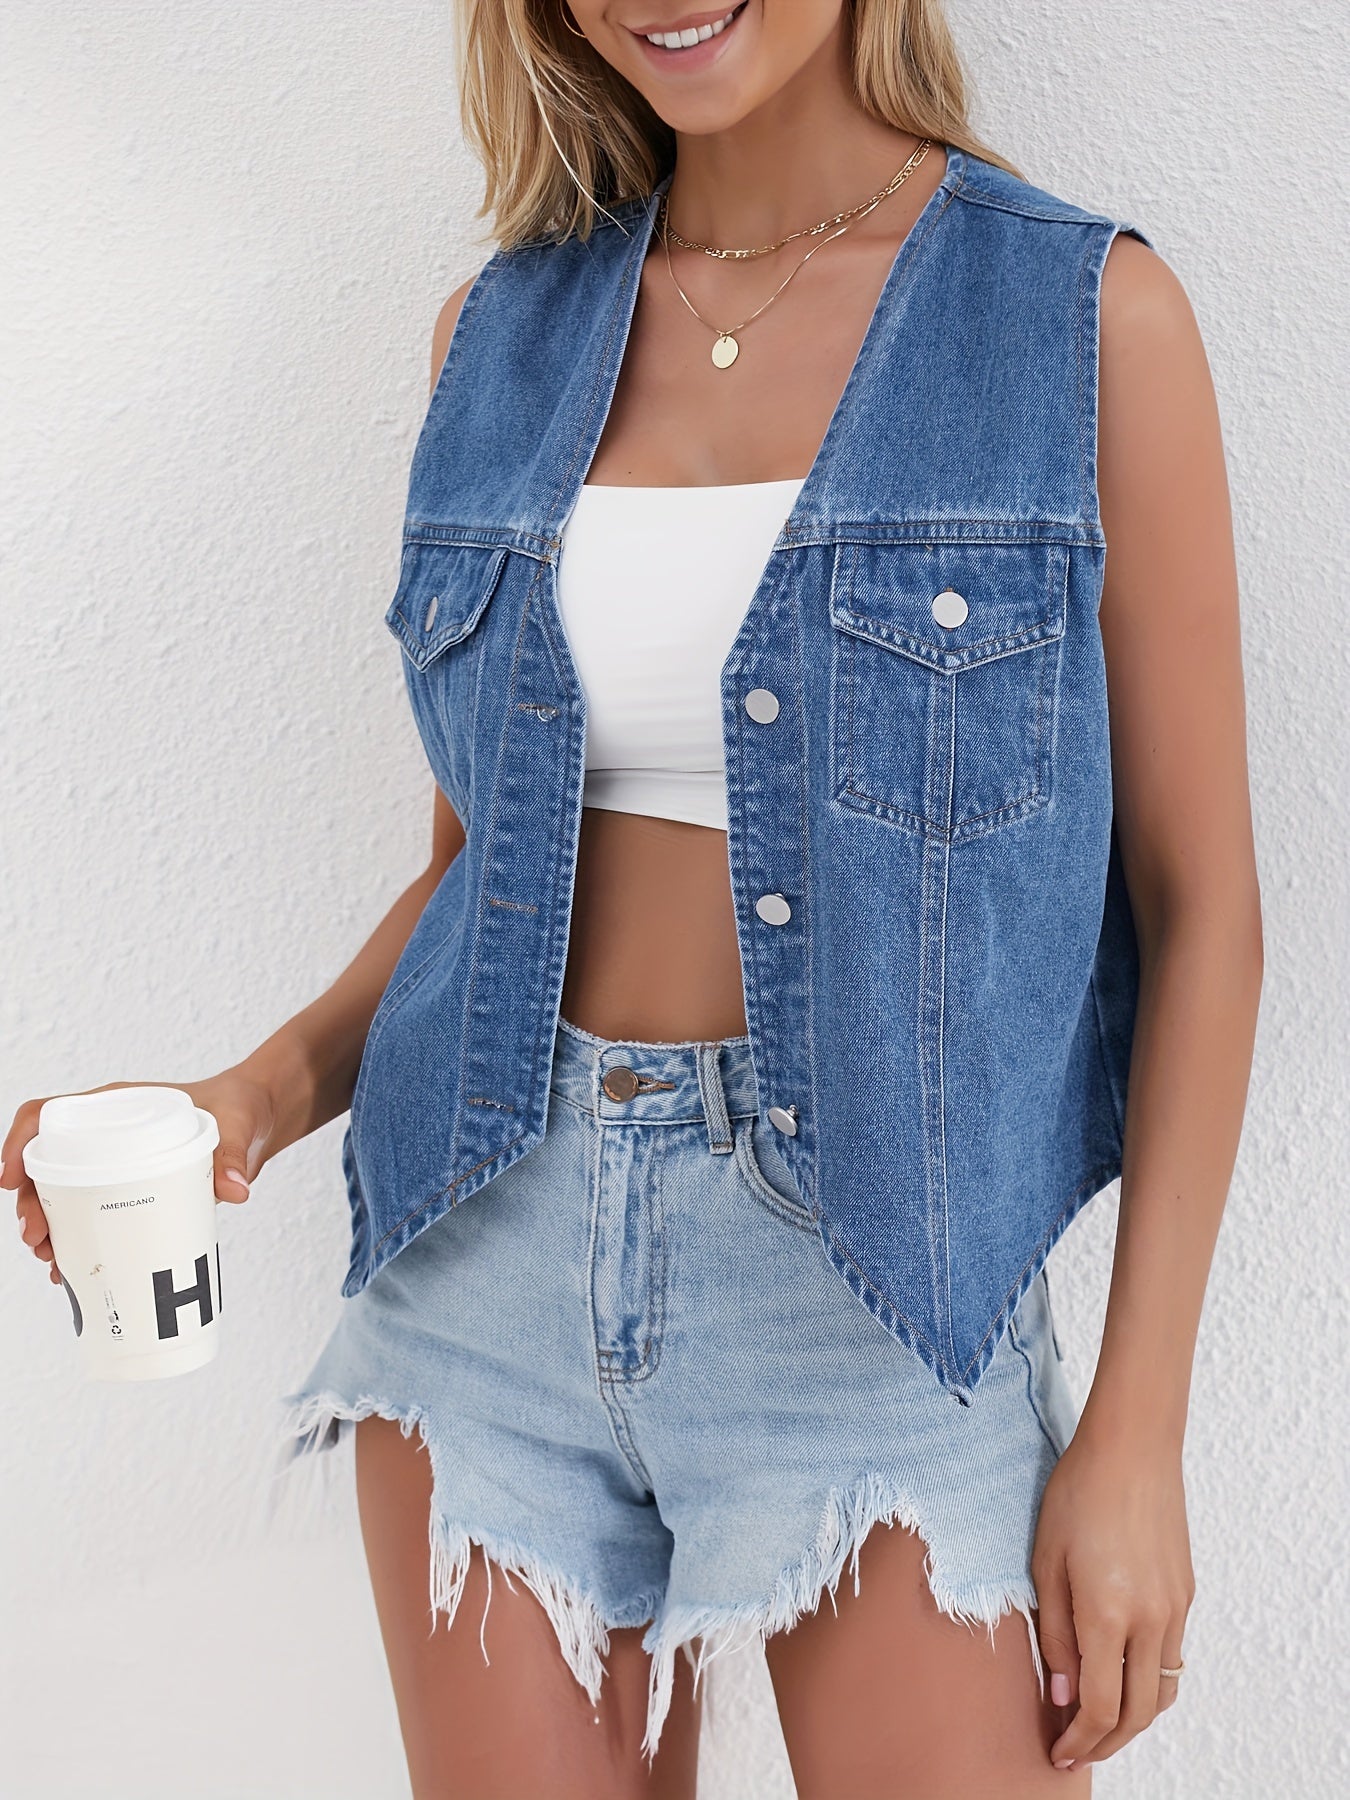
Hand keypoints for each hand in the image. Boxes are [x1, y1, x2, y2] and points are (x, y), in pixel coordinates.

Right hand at [3, 1067, 283, 1288]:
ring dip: (48, 1227)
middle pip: (45, 1164)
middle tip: (37, 1239)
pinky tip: (71, 1270)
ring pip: (60, 1193)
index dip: (19, 1144)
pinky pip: (89, 1213)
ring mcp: (115, 1163)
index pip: (46, 1114)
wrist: (257, 1121)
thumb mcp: (237, 1126)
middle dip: (32, 1204)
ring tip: (51, 1260)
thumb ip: (233, 1154)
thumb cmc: (239, 1110)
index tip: (9, 1179)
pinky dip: (76, 1240)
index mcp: (116, 1105)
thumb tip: (234, 1191)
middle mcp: (106, 1133)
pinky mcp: (130, 1189)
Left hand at [1031, 1421, 1194, 1770]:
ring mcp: (1176, 1608)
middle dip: (1107, 1743)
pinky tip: (1121, 1674)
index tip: (1059, 1753)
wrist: (1132, 1446)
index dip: (1080, 1740)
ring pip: (1161, 1691)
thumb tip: (1064, 1696)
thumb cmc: (1077, 1492)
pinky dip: (1148, 1682)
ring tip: (1098, 1721)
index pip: (1101, 1706)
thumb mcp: (1046, 1562)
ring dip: (1132, 1718)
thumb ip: (1055, 1635)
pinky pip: (1172, 1657)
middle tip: (1077, 1750)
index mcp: (1108, 1613)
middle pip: (1138, 1713)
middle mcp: (1151, 1619)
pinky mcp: (1186, 1593)